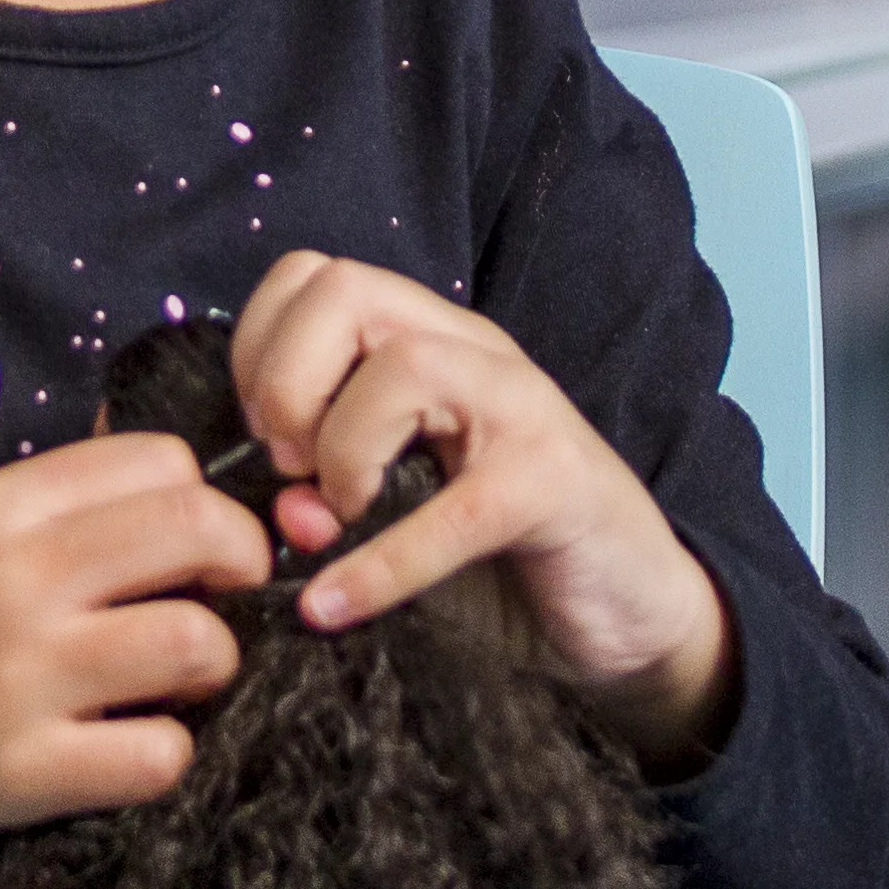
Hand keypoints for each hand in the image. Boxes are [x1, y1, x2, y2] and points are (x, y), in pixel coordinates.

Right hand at [0, 437, 263, 888]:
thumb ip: (36, 500)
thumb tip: (154, 485)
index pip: (164, 461)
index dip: (201, 498)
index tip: (194, 541)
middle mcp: (18, 579)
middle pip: (203, 534)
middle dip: (239, 567)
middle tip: (222, 602)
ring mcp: (23, 678)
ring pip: (198, 646)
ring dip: (213, 666)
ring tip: (181, 684)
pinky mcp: (23, 774)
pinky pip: (156, 757)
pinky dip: (167, 755)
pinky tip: (133, 749)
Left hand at [227, 251, 736, 773]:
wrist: (630, 612)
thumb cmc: (500, 557)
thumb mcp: (399, 514)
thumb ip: (331, 502)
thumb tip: (279, 510)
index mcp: (426, 340)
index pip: (313, 277)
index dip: (260, 349)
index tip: (259, 437)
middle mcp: (471, 353)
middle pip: (345, 289)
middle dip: (285, 381)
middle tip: (289, 469)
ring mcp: (520, 409)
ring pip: (404, 364)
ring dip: (340, 450)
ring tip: (336, 520)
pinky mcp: (553, 485)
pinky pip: (453, 510)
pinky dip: (379, 564)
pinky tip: (334, 608)